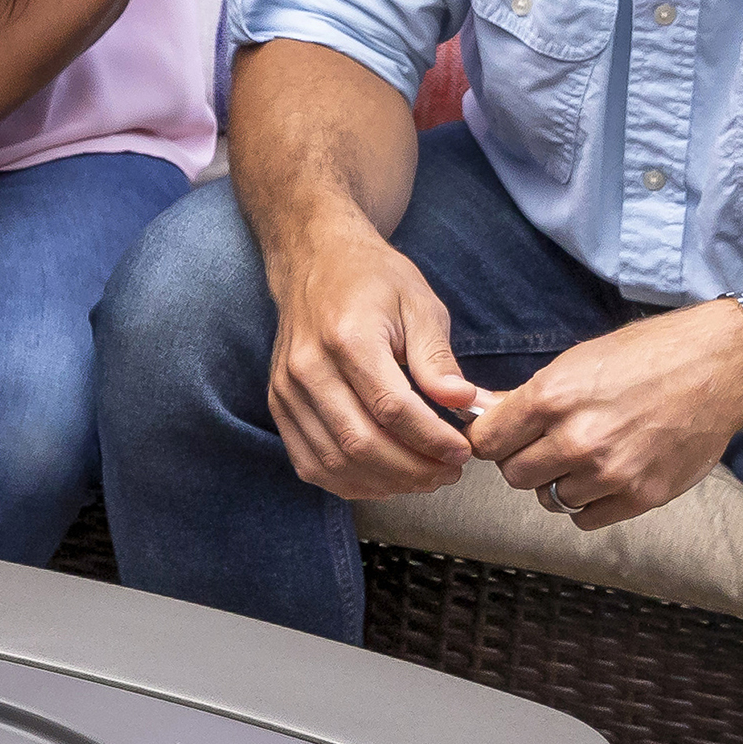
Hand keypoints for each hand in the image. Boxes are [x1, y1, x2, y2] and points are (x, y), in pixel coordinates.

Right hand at [263, 221, 482, 498]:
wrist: (314, 262)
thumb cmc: (373, 281)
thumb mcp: (419, 305)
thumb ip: (438, 358)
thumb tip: (464, 403)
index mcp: (348, 338)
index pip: (391, 408)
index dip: (431, 439)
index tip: (463, 451)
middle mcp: (309, 368)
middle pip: (360, 442)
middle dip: (412, 469)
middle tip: (448, 473)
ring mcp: (287, 391)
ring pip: (334, 461)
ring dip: (384, 482)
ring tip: (422, 478)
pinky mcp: (279, 406)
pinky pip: (309, 463)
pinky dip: (348, 482)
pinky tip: (383, 480)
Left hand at [466, 300, 742, 528]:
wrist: (724, 367)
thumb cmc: (650, 354)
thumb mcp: (578, 361)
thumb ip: (529, 396)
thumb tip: (482, 413)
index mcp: (552, 397)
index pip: (486, 442)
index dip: (492, 439)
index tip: (504, 437)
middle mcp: (577, 439)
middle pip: (514, 475)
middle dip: (525, 461)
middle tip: (549, 445)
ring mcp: (610, 472)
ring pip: (550, 498)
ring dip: (560, 482)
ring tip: (587, 456)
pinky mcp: (641, 496)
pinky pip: (585, 518)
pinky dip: (589, 502)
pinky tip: (604, 477)